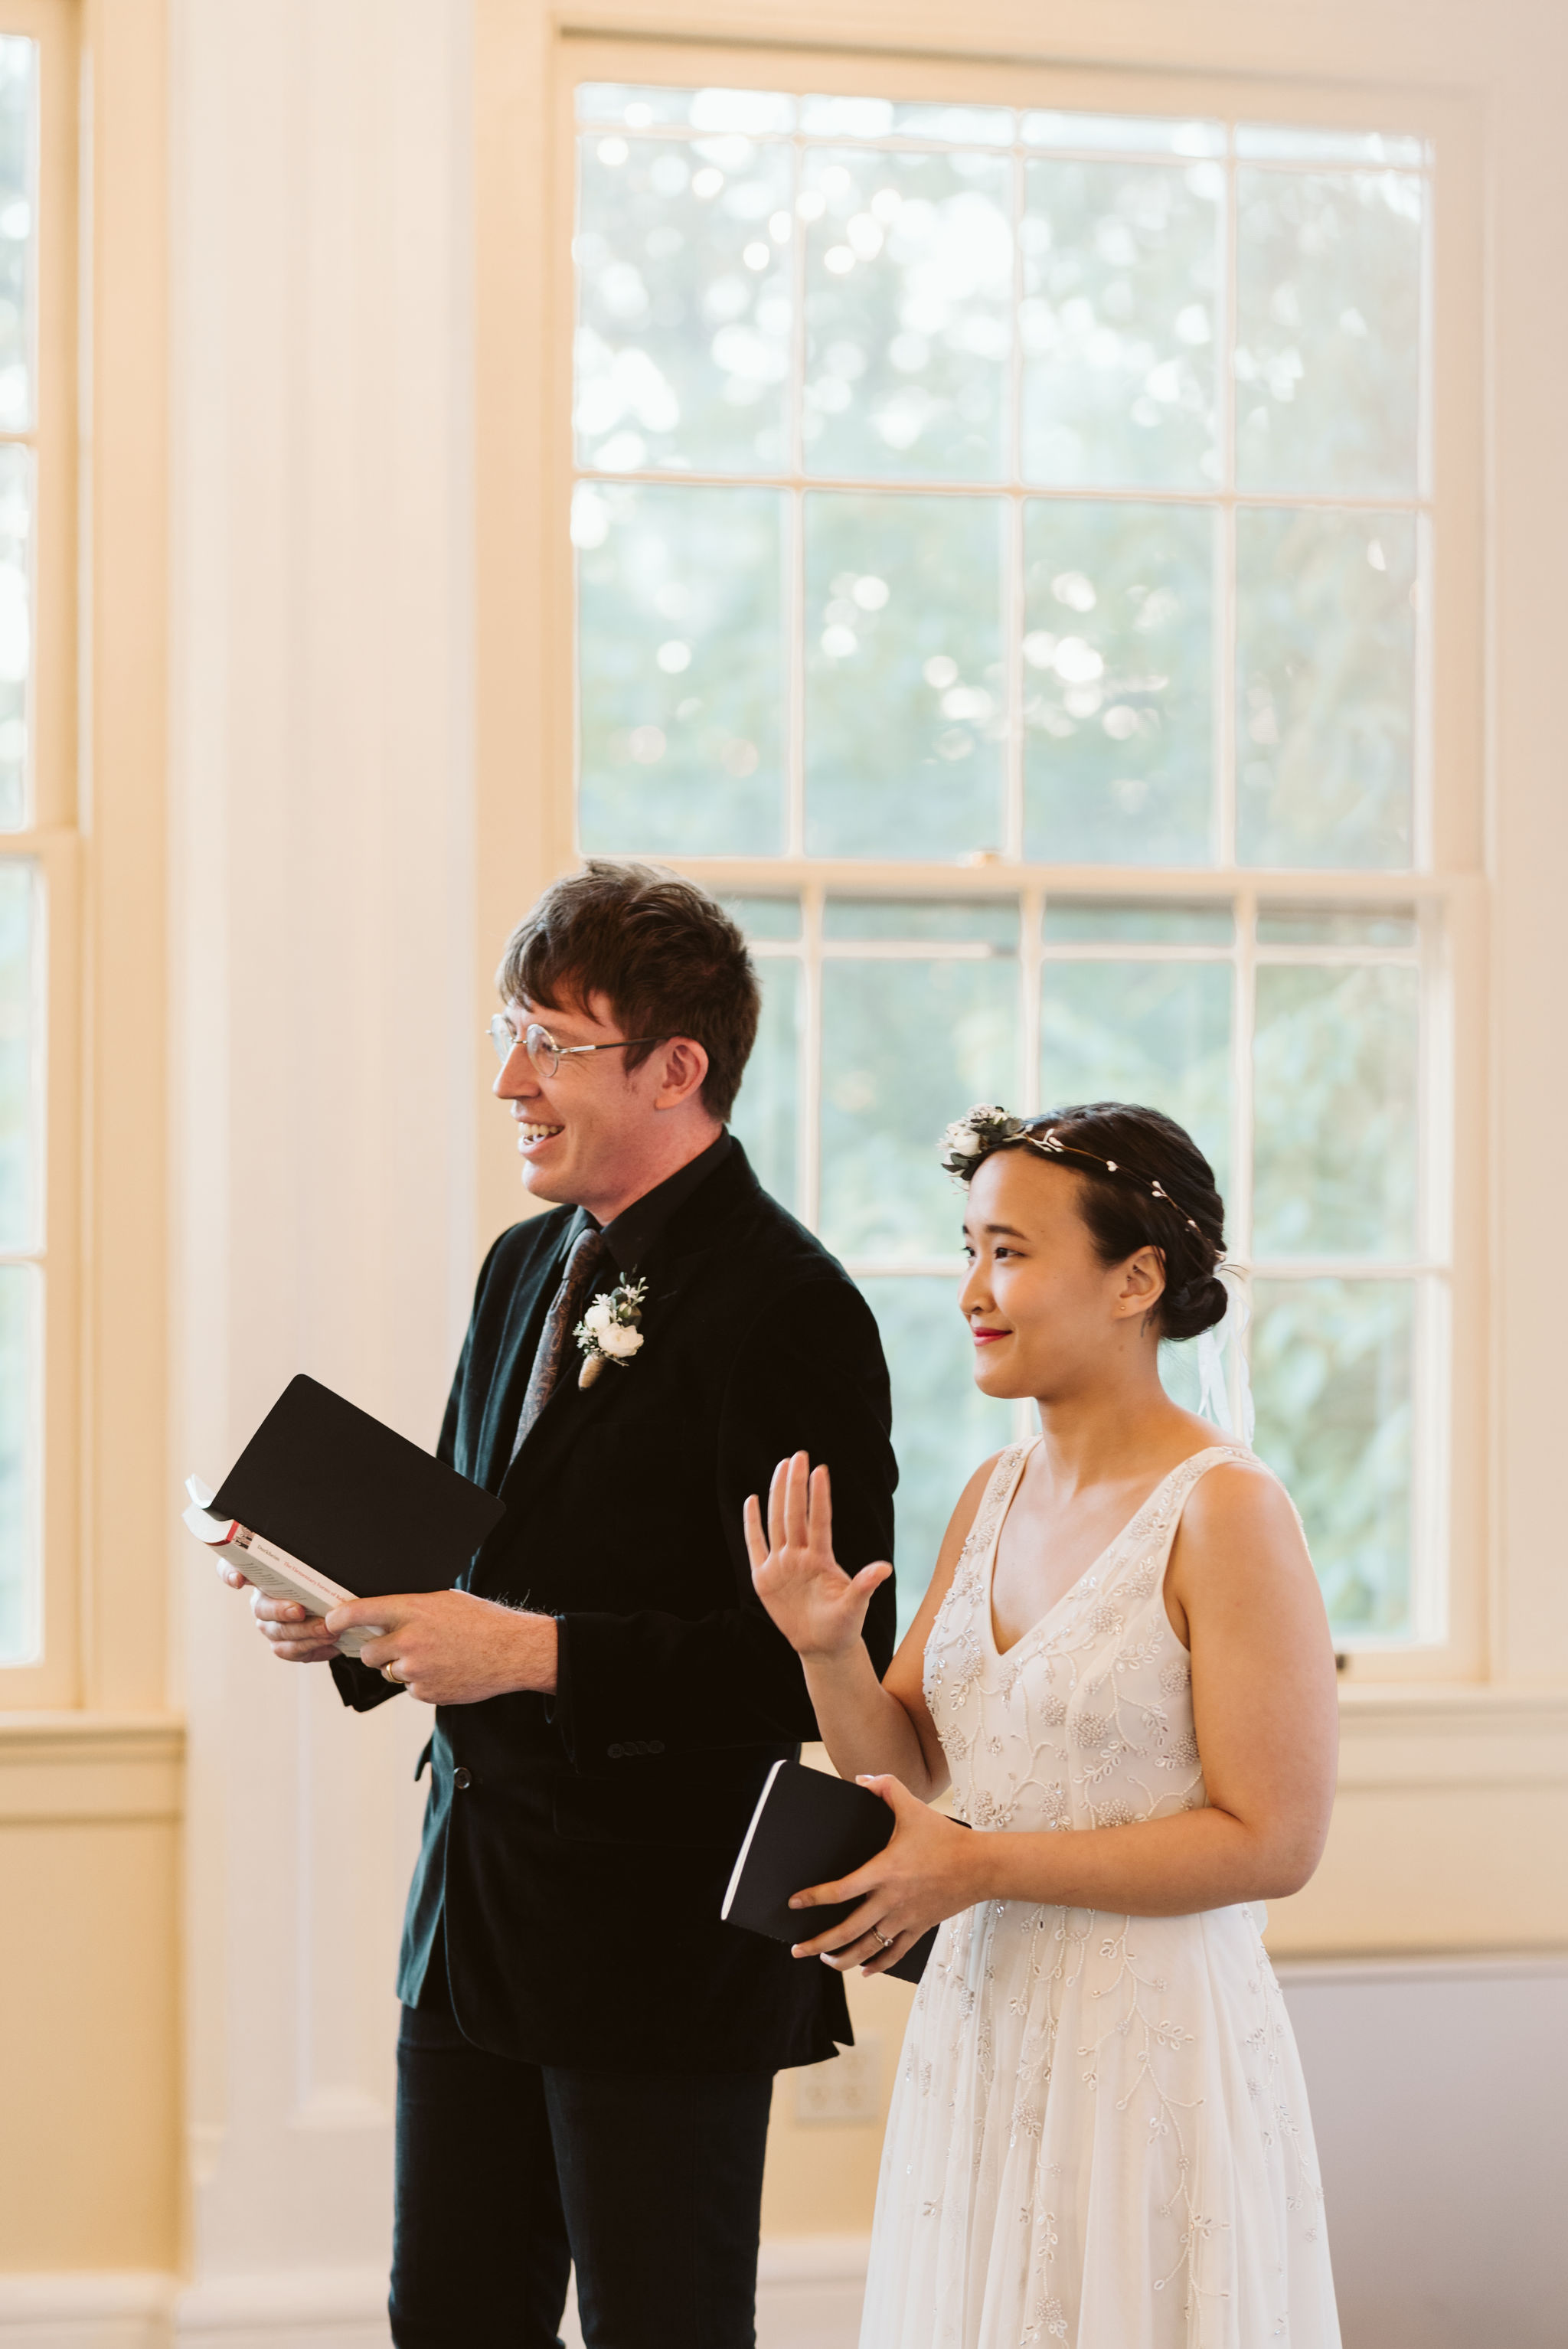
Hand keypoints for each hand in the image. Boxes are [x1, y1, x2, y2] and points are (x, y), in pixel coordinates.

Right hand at [218, 1564, 341, 1662]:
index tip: (238, 1579)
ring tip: (328, 1629)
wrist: (343, 1610)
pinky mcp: (283, 1645)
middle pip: (260, 1607)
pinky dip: (311, 1646)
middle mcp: (262, 1599)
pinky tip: (330, 1642)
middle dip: (279, 1610)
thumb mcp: (321, 1566)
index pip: (233, 1567)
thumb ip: (311, 1561)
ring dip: (304, 1631)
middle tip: (299, 1611)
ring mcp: (270, 1625)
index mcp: (266, 1573)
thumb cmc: (327, 1581)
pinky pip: (289, 1650)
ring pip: (277, 1631)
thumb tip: (323, 1545)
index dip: (230, 1572)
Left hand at [323, 1589, 558, 1704]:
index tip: (330, 1623)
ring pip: (388, 1672)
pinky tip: (444, 1671)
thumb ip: (411, 1608)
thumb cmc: (481, 1621)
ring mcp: (416, 1670)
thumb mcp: (444, 1601)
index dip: (338, 1619)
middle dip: (378, 1650)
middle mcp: (408, 1640)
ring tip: (432, 1656)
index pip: (358, 1613)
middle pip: (368, 1653)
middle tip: (400, 1645)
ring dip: (401, 1667)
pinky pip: (409, 1689)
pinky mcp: (425, 1693)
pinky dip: (421, 1682)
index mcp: (412, 1610)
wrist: (512, 1651)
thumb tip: (382, 1614)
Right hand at [743, 1452, 891, 1660]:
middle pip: (795, 1515)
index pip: (819, 1521)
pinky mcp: (764, 1578)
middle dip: (795, 1485)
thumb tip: (885, 1568)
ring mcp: (781, 1565)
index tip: (821, 1470)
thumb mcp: (855, 1606)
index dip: (819, 1497)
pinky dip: (751, 1525)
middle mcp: (800, 1557)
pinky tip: (752, 1500)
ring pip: (777, 1523)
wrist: (822, 1646)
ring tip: (781, 1466)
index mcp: (821, 1560)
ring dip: (778, 1495)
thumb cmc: (842, 1625)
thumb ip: (864, 1585)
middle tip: (798, 1455)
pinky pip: (755, 1546)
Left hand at [787, 1775, 980, 1976]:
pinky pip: (895, 1953)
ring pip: (868, 1948)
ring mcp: (905, 1918)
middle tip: (797, 1949)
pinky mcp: (920, 1928)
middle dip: (818, 1944)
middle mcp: (891, 1900)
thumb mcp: (914, 1807)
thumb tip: (862, 1780)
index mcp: (884, 1872)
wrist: (981, 1866)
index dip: (815, 1898)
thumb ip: (887, 1788)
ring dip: (843, 1959)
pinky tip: (864, 1970)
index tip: (794, 1902)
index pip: (841, 1890)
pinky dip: (877, 1964)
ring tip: (826, 1960)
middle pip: (848, 1931)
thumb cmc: (946, 1837)